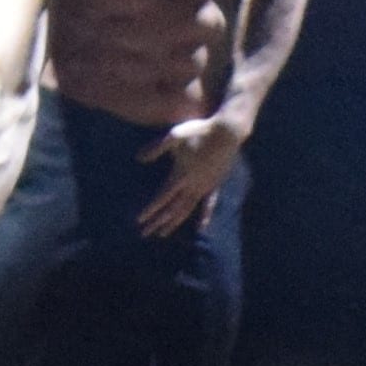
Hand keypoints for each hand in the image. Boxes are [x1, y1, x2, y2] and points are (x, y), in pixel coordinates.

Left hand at [136, 116, 247, 237]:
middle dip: (157, 222)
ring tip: (163, 234)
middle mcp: (192, 185)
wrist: (227, 131)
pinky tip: (201, 228)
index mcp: (181, 174)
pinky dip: (204, 217)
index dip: (150, 209)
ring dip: (174, 223)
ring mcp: (205, 187)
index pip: (162, 197)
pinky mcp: (215, 185)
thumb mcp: (174, 136)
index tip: (139, 220)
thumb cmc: (199, 131)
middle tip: (144, 234)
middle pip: (172, 209)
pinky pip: (209, 205)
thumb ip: (156, 148)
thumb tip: (138, 158)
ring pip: (187, 210)